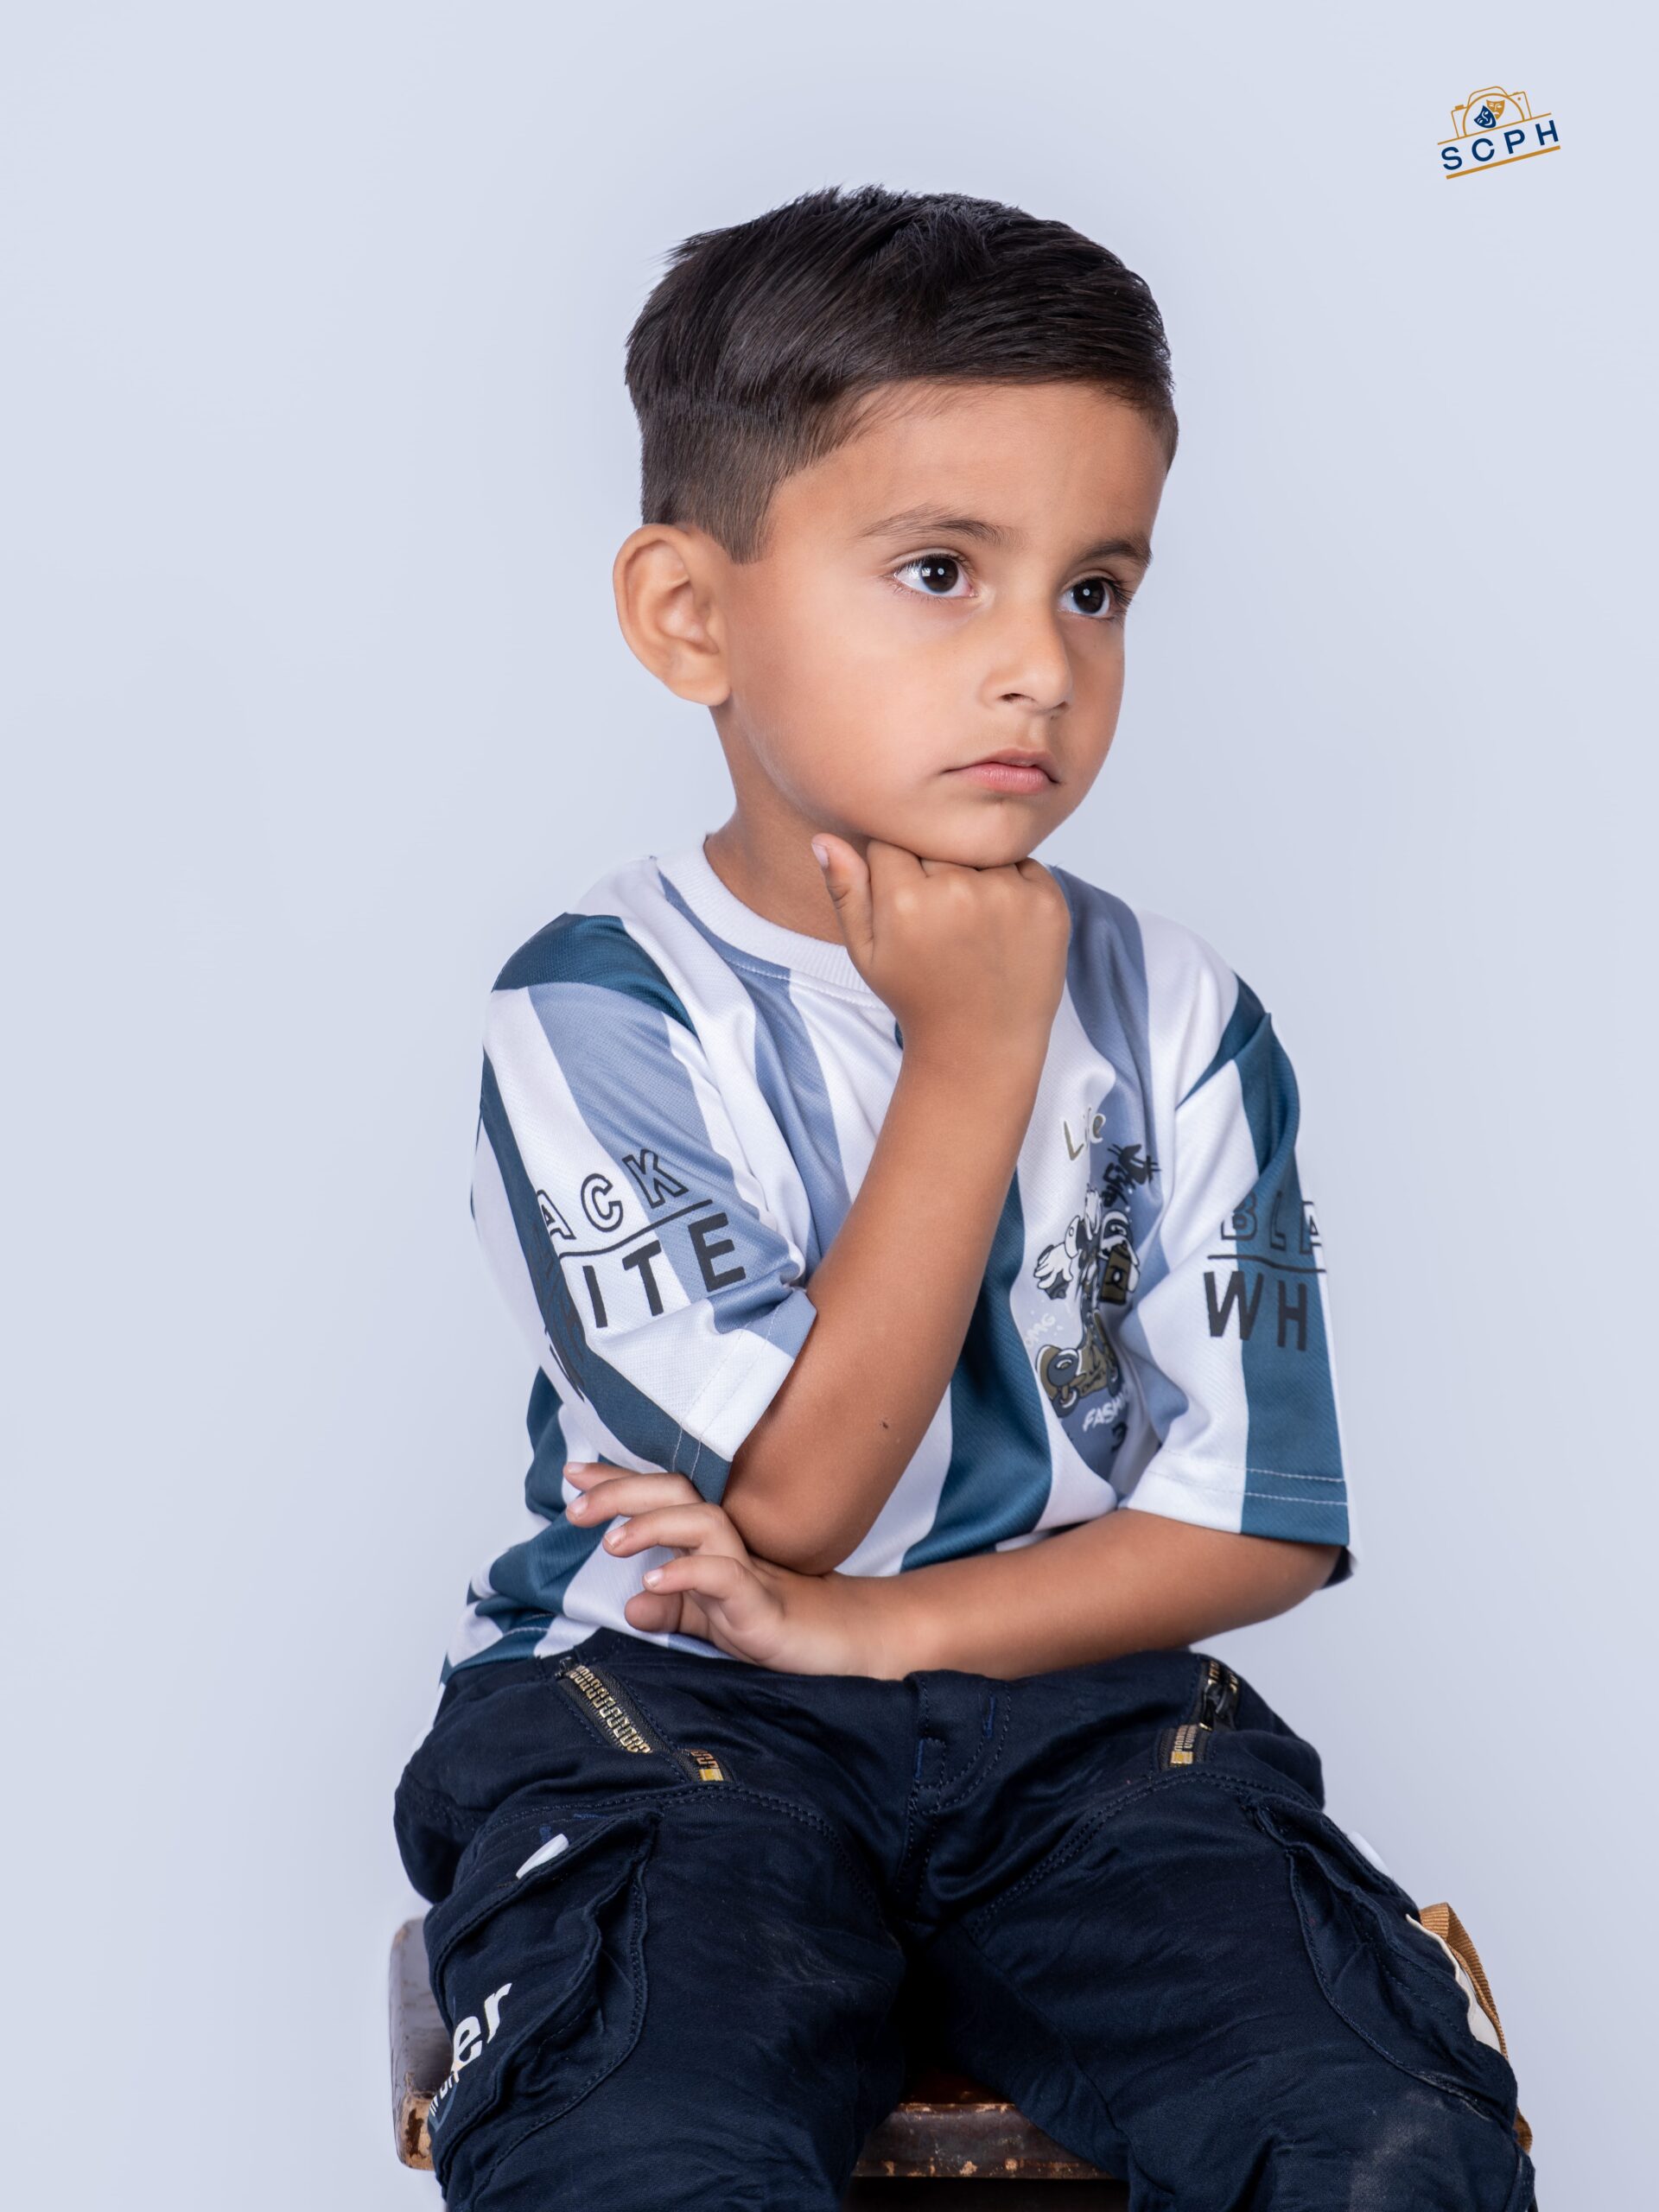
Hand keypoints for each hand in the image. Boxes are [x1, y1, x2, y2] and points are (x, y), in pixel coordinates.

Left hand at [562, 1462, 869, 1672]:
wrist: (843, 1647)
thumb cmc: (776, 1626)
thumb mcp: (711, 1621)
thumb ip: (673, 1609)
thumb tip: (632, 1605)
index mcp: (708, 1543)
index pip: (659, 1499)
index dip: (616, 1482)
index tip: (572, 1473)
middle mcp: (726, 1544)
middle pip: (676, 1493)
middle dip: (622, 1491)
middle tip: (574, 1506)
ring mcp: (747, 1568)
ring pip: (701, 1521)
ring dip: (651, 1524)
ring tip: (610, 1544)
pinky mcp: (762, 1603)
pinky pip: (723, 1576)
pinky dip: (686, 1572)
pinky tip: (653, 1580)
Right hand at [810, 834, 1069, 1059]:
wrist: (981, 1045)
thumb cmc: (920, 998)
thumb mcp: (866, 952)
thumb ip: (845, 892)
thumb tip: (824, 838)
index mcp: (905, 900)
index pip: (892, 840)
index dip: (895, 867)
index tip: (905, 899)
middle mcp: (958, 890)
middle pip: (938, 840)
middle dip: (934, 867)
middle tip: (941, 916)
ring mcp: (1009, 894)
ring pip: (981, 848)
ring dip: (976, 871)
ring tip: (971, 921)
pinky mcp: (1048, 901)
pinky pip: (1024, 863)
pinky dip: (1014, 883)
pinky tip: (1001, 925)